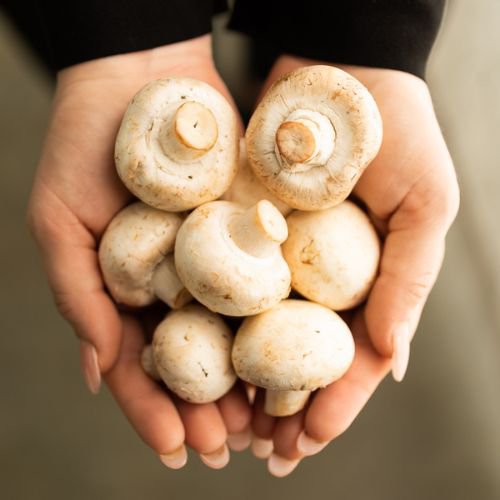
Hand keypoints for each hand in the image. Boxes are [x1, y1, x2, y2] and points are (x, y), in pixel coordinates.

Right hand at [27, 35, 250, 468]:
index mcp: (123, 289)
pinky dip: (273, 323)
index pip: (137, 365)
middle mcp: (170, 284)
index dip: (152, 411)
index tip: (174, 451)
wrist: (143, 76)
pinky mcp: (247, 231)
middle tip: (226, 447)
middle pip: (191, 361)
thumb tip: (98, 369)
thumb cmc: (85, 144)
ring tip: (261, 421)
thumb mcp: (59, 219)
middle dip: (205, 408)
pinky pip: (262, 284)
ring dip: (244, 380)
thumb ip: (76, 294)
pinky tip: (289, 357)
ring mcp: (212, 261)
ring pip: (231, 333)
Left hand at [249, 55, 459, 476]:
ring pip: (258, 334)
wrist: (341, 73)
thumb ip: (411, 279)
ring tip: (229, 425)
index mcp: (367, 283)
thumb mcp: (427, 206)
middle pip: (300, 358)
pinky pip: (225, 285)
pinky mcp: (240, 230)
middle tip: (265, 450)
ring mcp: (278, 258)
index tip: (309, 439)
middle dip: (284, 407)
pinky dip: (215, 323)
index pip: (353, 359)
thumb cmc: (399, 135)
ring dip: (245, 381)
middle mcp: (320, 280)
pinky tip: (201, 358)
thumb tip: (389, 356)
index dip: (336, 403)